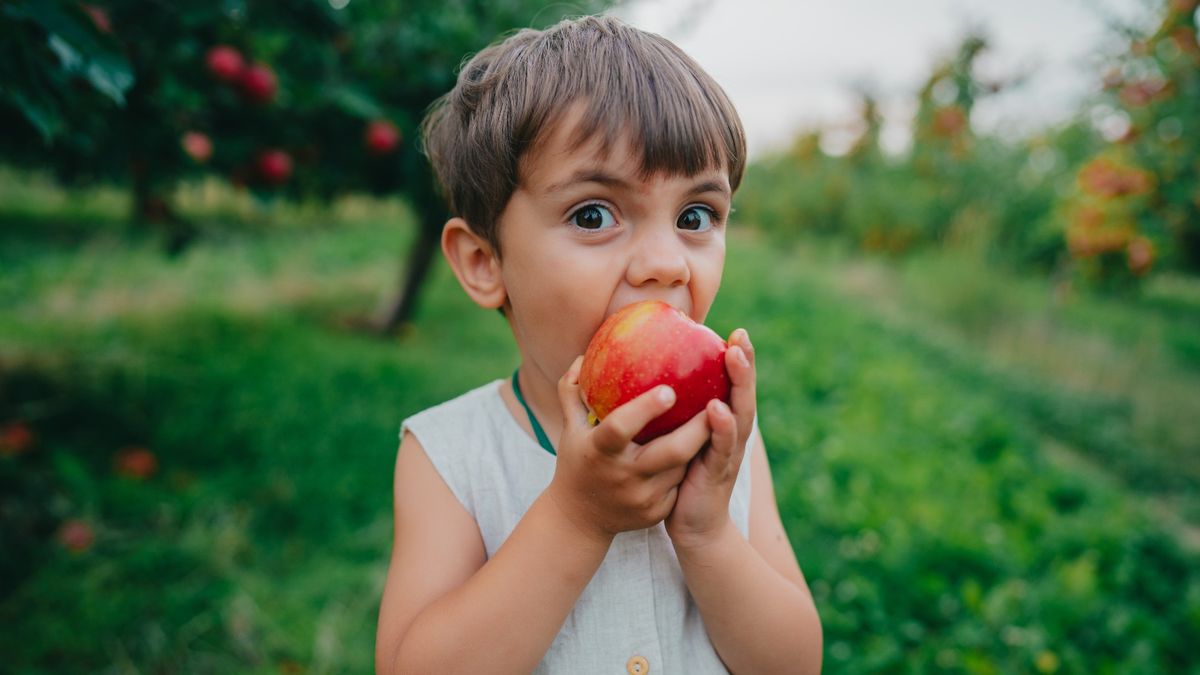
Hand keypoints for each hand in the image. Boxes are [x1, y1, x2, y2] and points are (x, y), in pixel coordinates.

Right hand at [544, 356, 711, 543]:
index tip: (670, 389)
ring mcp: (642, 498)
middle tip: (716, 400)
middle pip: (671, 451)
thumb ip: (572, 392)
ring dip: (698, 443)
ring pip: (683, 466)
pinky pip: (681, 482)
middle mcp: (622, 477)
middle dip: (698, 427)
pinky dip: (690, 464)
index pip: (620, 427)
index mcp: (598, 451)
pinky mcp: (657, 512)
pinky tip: (703, 446)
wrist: (579, 520)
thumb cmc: (577, 462)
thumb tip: (583, 357)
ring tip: (716, 417)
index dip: (645, 409)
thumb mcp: (570, 430)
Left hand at [666, 328, 756, 549]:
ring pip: (739, 415)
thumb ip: (676, 413)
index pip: (733, 386)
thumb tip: (650, 378)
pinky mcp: (718, 474)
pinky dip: (721, 427)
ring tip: (733, 357)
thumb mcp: (680, 440)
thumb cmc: (680, 479)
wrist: (693, 528)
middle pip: (743, 394)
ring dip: (738, 386)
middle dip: (744, 364)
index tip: (735, 330)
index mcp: (723, 425)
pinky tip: (716, 409)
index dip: (738, 360)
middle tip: (740, 336)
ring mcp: (728, 454)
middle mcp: (732, 435)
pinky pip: (720, 448)